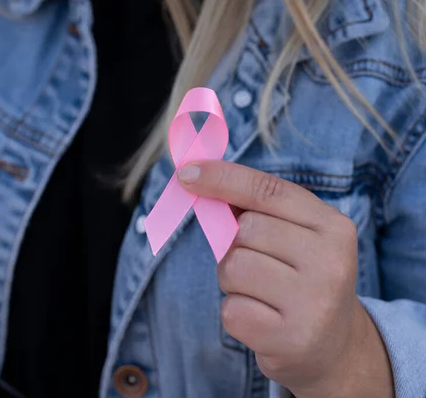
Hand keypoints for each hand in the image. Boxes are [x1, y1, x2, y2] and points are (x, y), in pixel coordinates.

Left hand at [178, 161, 392, 397]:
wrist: (334, 348)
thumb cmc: (301, 281)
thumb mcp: (296, 239)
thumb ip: (256, 210)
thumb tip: (197, 179)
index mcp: (334, 227)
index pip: (269, 190)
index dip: (223, 178)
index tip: (186, 172)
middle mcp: (330, 262)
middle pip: (245, 231)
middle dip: (235, 246)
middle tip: (259, 267)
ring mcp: (314, 304)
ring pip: (233, 268)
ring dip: (233, 282)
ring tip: (261, 294)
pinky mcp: (292, 340)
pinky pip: (231, 310)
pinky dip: (235, 313)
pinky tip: (263, 320)